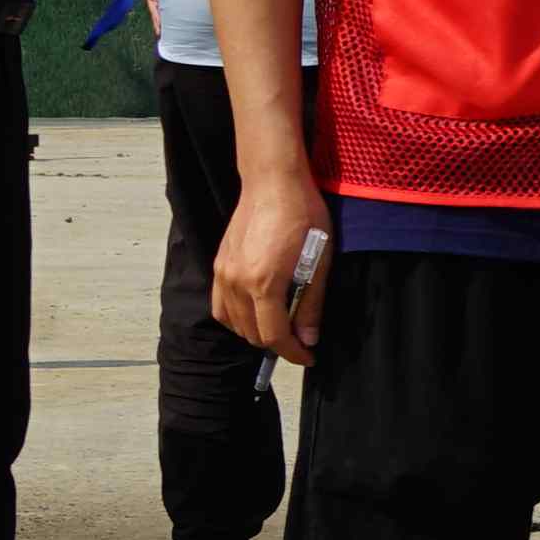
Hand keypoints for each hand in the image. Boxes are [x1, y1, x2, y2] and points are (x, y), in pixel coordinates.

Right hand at [214, 177, 332, 361]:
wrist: (273, 183)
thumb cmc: (303, 217)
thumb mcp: (320, 263)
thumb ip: (311, 304)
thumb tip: (308, 338)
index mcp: (264, 282)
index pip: (274, 335)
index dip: (293, 353)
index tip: (308, 356)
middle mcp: (237, 282)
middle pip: (252, 334)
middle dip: (277, 343)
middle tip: (300, 337)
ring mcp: (224, 273)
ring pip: (233, 323)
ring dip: (256, 332)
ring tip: (280, 325)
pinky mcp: (219, 265)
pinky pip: (221, 306)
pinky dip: (237, 318)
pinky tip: (256, 311)